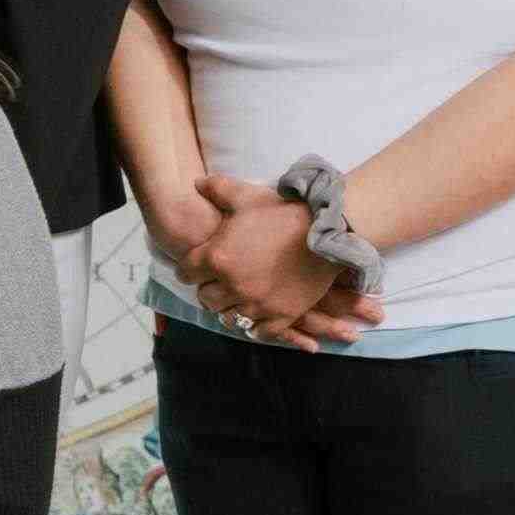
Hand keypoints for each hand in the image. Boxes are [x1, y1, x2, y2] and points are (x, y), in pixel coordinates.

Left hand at [190, 175, 374, 347]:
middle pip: (205, 297)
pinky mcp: (281, 315)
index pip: (185, 271)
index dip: (190, 266)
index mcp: (217, 257)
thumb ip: (216, 189)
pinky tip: (255, 314)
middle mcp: (232, 285)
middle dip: (208, 287)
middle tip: (217, 281)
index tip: (198, 264)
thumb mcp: (246, 195)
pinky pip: (258, 332)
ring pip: (228, 317)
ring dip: (229, 307)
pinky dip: (254, 325)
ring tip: (235, 297)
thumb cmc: (283, 212)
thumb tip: (196, 182)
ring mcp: (257, 304)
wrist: (328, 232)